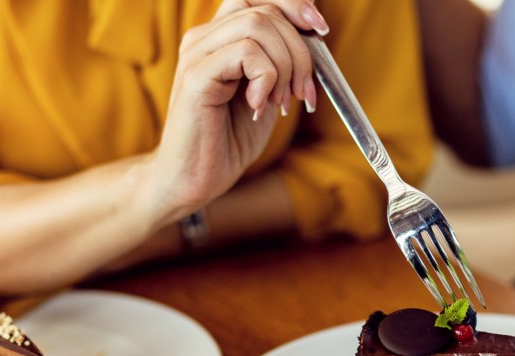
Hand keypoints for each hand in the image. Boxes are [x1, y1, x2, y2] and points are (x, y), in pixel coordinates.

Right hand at [145, 0, 328, 223]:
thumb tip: (315, 34)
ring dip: (285, 65)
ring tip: (280, 102)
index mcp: (220, 37)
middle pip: (265, 10)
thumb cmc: (228, 140)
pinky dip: (267, 79)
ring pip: (259, 26)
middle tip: (304, 92)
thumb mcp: (268, 93)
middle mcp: (204, 38)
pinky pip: (246, 53)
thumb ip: (283, 62)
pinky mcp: (195, 76)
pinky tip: (258, 107)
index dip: (294, 4)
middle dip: (300, 49)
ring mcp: (197, 54)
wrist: (194, 179)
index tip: (320, 30)